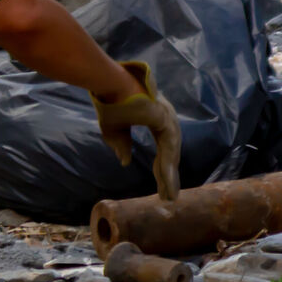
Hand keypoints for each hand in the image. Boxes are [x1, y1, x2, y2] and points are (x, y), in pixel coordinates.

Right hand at [92, 60, 181, 199]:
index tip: (163, 184)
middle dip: (169, 175)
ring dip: (169, 176)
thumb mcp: (114, 131)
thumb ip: (121, 145)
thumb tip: (125, 161)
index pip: (163, 147)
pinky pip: (168, 149)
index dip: (162, 167)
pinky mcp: (165, 120)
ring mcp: (167, 117)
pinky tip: (166, 183)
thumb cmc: (111, 102)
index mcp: (156, 117)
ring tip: (169, 196)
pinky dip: (167, 168)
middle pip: (170, 152)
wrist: (110, 84)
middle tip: (170, 196)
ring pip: (171, 154)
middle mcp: (165, 118)